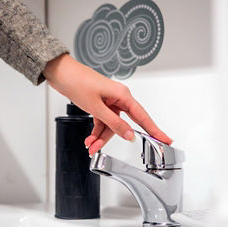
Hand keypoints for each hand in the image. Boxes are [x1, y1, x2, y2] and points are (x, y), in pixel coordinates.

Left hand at [44, 54, 171, 155]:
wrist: (61, 74)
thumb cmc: (78, 83)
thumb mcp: (97, 107)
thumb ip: (114, 123)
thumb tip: (129, 135)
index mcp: (123, 95)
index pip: (143, 117)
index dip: (155, 130)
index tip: (166, 140)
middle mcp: (118, 98)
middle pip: (124, 124)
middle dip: (114, 138)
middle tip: (106, 150)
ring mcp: (109, 101)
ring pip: (111, 125)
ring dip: (101, 137)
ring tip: (91, 146)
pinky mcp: (100, 103)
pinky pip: (103, 121)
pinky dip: (96, 131)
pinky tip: (90, 139)